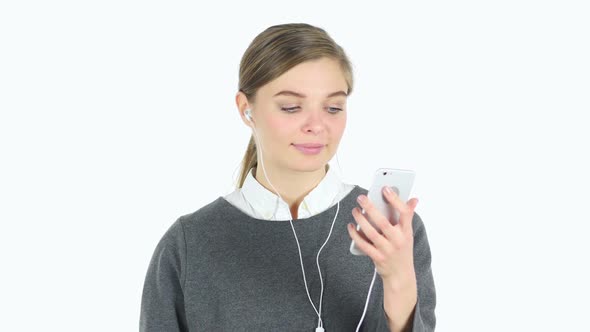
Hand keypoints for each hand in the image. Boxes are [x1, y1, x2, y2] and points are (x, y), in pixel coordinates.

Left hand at [347, 186, 418, 329]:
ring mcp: (387, 250)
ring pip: (371, 232)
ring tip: (354, 210)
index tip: (385, 189)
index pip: (405, 213)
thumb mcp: (408, 234)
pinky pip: (363, 244)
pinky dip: (355, 234)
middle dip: (370, 208)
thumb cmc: (402, 249)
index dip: (395, 200)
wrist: (401, 275)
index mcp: (407, 232)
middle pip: (383, 222)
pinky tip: (351, 226)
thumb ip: (407, 216)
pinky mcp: (377, 258)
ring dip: (360, 220)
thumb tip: (414, 199)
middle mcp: (398, 240)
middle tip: (361, 198)